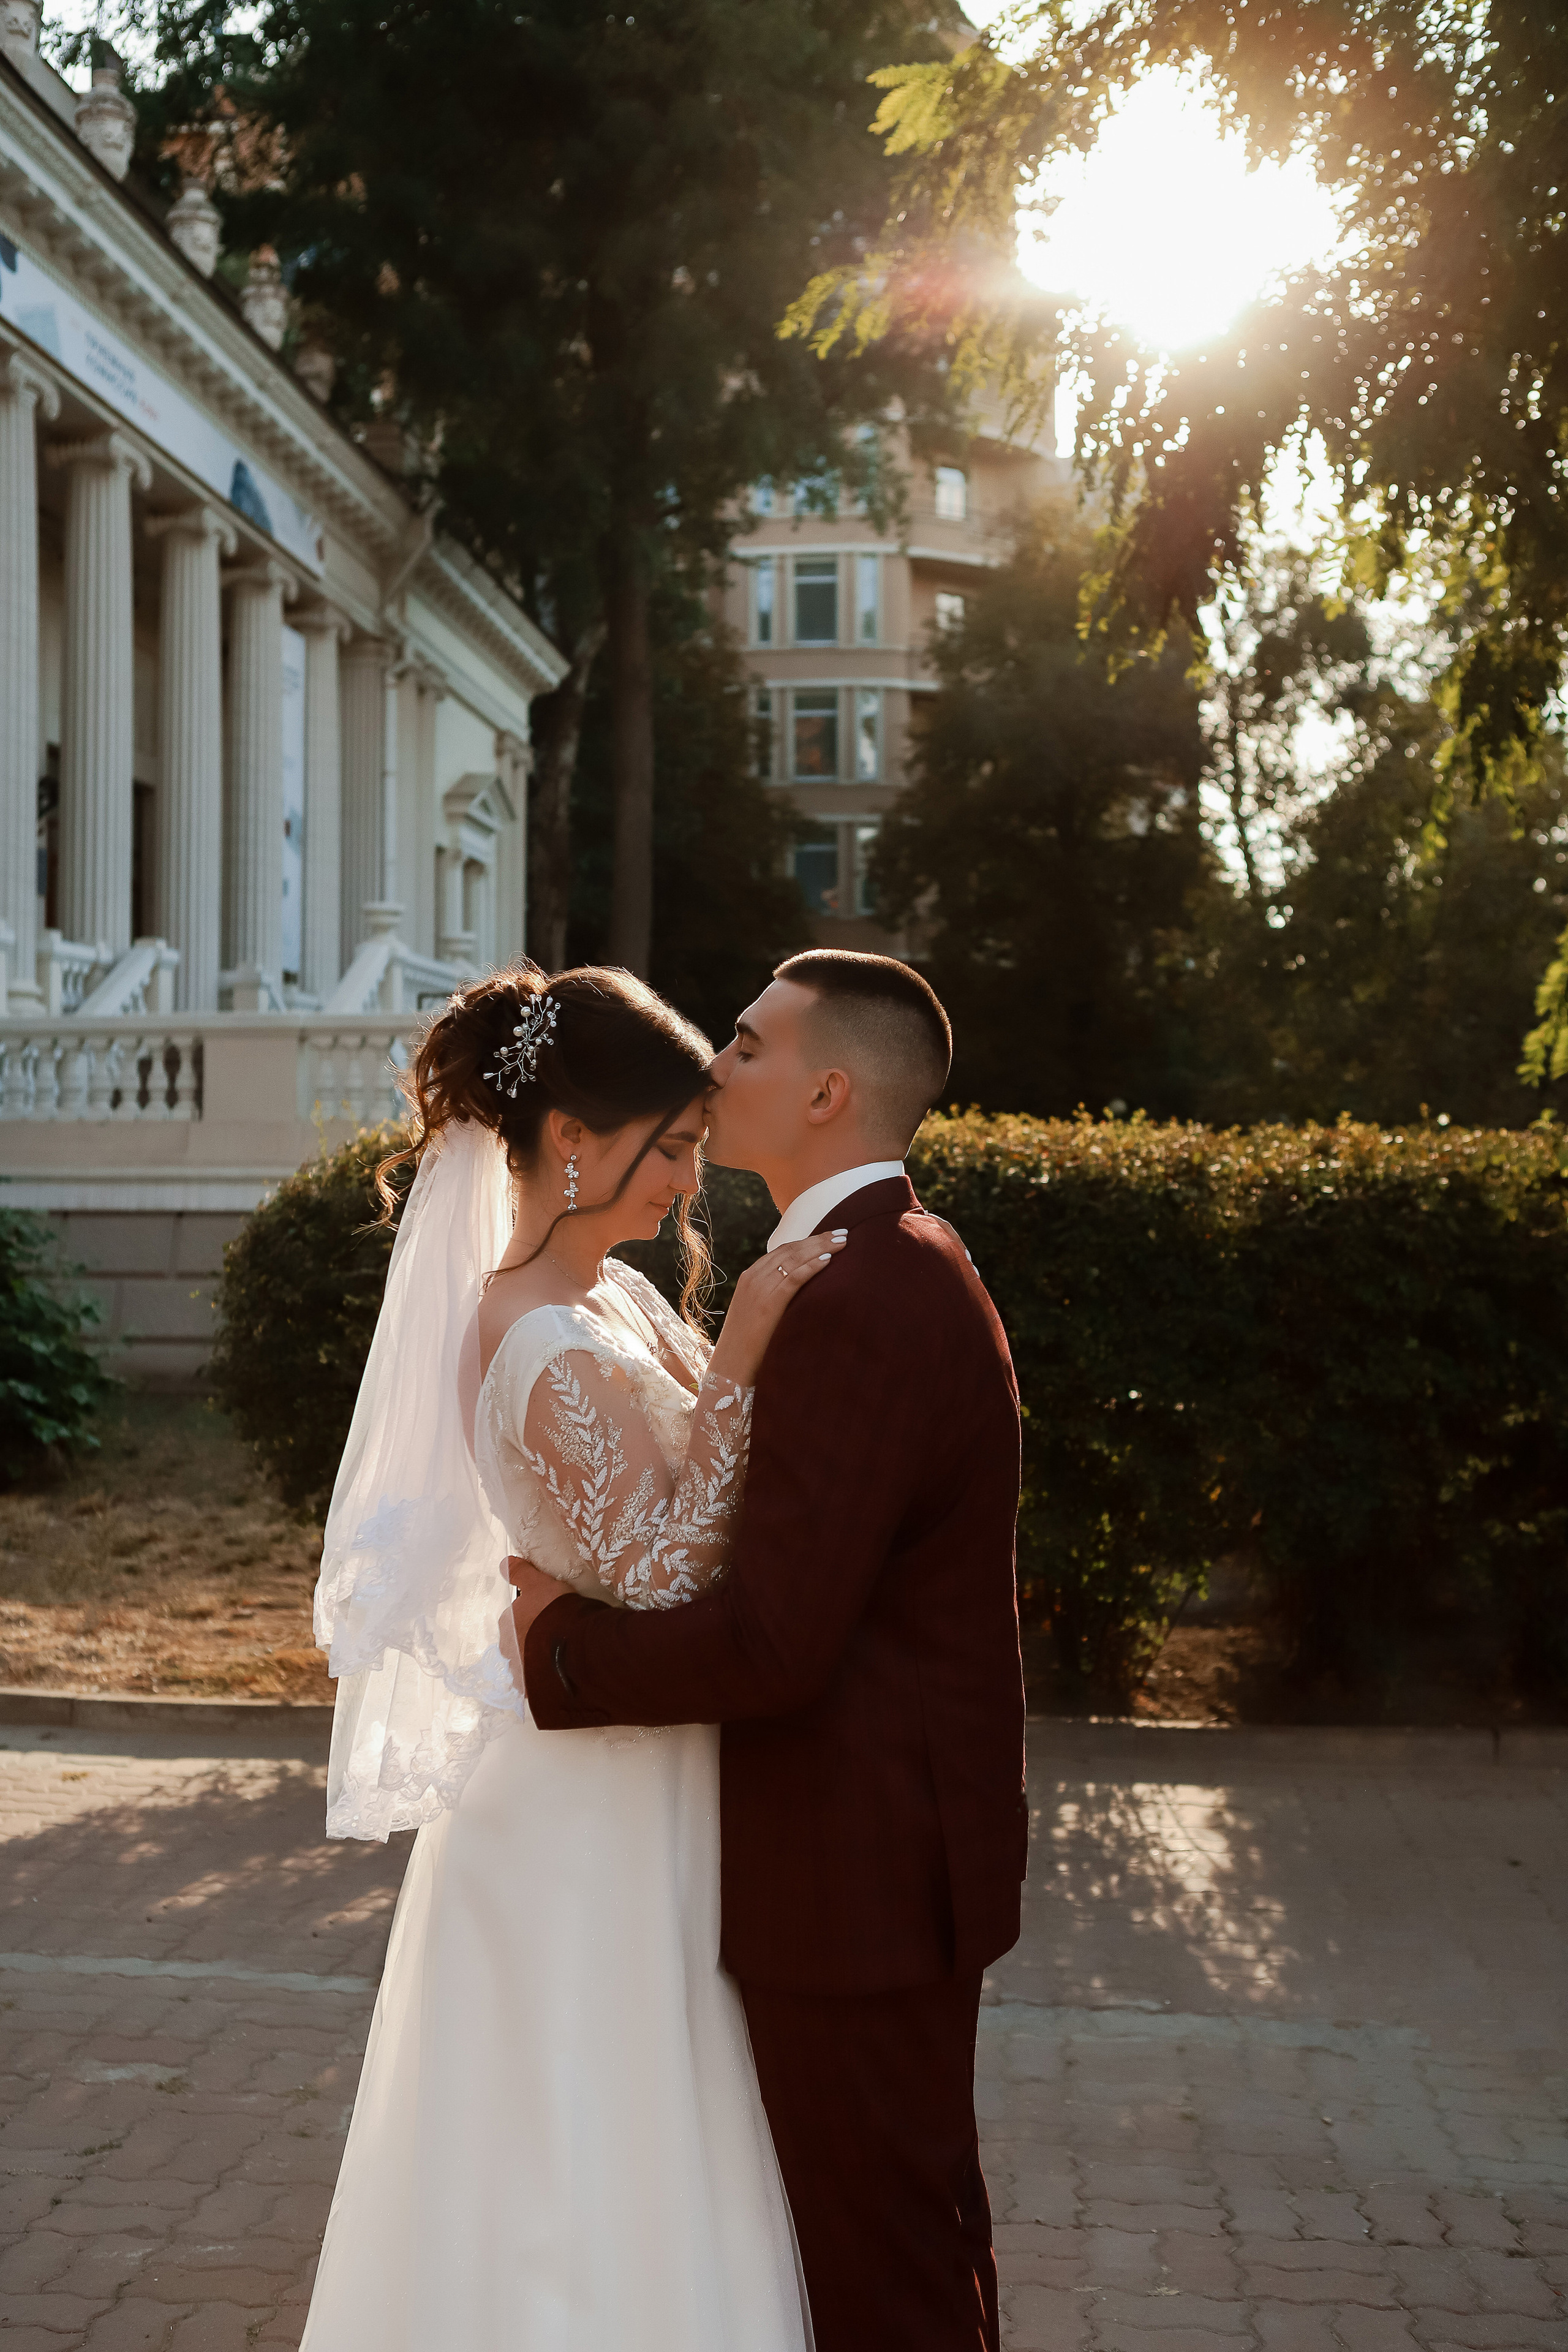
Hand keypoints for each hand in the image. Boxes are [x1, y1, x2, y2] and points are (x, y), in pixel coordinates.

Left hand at [499, 1555, 566, 1690]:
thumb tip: (503, 1562)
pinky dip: (545, 1678)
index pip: (517, 1617)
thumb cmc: (554, 1610)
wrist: (571, 1648)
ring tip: (562, 1656)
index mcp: (507, 1623)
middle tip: (558, 1635)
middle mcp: (506, 1648)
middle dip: (534, 1639)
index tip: (552, 1615)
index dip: (535, 1615)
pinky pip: (537, 1682)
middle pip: (520, 1641)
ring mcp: (517, 1672)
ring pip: (528, 1662)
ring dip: (539, 1659)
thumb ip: (521, 1572)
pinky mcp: (530, 1691)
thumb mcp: (539, 1583)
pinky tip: (560, 1673)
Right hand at [707, 1229, 847, 1388]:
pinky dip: (812, 1266)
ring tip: (843, 1242)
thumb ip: (772, 1296)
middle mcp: (753, 1277)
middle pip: (791, 1249)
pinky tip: (828, 1260)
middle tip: (843, 1232)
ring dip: (821, 1248)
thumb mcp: (757, 1312)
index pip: (783, 1250)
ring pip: (794, 1259)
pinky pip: (793, 1277)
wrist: (731, 1364)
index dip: (808, 1241)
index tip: (829, 1236)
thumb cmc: (748, 1344)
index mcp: (750, 1276)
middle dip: (819, 1239)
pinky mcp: (768, 1302)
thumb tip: (797, 1292)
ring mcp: (759, 1287)